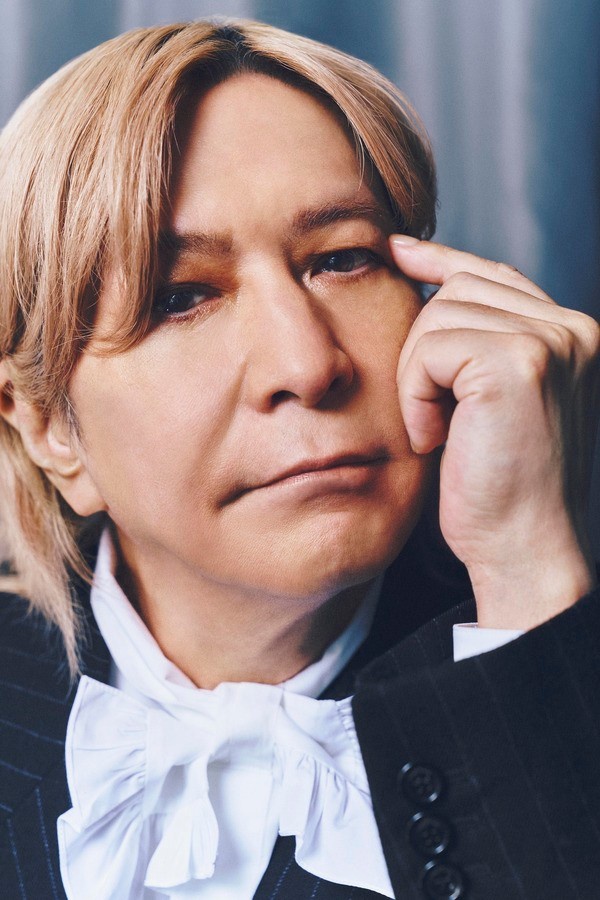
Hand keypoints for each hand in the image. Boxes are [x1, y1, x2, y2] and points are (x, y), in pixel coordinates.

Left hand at [391, 236, 599, 629]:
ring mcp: (550, 341)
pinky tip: (436, 437)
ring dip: (417, 379)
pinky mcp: (518, 361)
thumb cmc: (497, 485)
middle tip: (436, 418)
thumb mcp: (489, 402)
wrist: (522, 548)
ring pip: (437, 315)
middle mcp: (571, 329)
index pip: (494, 275)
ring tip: (439, 431)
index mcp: (570, 336)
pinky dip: (416, 395)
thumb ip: (478, 343)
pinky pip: (429, 349)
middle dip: (423, 352)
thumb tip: (426, 284)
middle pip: (456, 289)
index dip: (441, 260)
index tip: (396, 251)